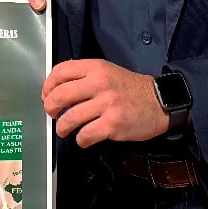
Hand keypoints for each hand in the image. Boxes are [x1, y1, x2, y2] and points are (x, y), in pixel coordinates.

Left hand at [43, 58, 167, 146]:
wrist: (160, 102)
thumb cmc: (131, 89)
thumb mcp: (108, 72)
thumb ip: (84, 77)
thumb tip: (56, 91)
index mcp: (96, 68)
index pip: (60, 72)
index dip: (48, 86)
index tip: (47, 96)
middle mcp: (99, 83)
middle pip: (59, 95)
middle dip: (50, 108)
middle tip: (52, 114)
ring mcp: (106, 104)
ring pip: (69, 118)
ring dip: (62, 128)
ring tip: (64, 130)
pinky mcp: (113, 124)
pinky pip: (85, 135)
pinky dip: (81, 140)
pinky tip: (85, 138)